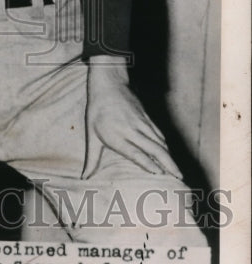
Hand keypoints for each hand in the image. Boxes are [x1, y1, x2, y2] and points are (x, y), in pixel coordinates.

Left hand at [82, 61, 181, 179]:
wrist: (109, 84)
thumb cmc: (97, 111)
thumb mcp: (91, 135)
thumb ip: (91, 159)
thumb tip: (84, 177)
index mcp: (117, 136)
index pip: (135, 153)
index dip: (148, 163)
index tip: (159, 174)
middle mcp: (131, 130)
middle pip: (154, 149)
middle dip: (168, 164)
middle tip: (179, 178)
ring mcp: (141, 123)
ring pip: (160, 142)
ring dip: (170, 157)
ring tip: (178, 172)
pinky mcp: (147, 118)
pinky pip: (159, 134)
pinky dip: (166, 146)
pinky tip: (170, 155)